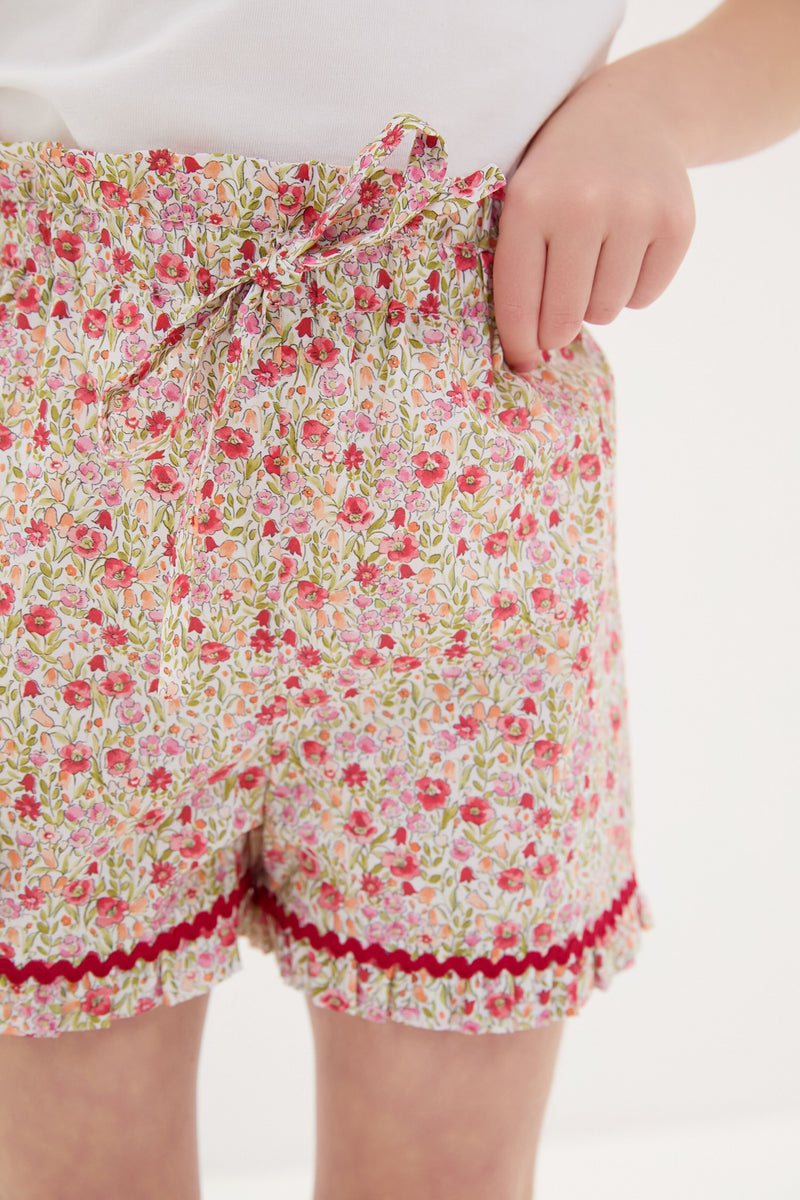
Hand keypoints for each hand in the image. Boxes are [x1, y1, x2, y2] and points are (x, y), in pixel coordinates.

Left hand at [492, 62, 696, 371]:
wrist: (635, 113)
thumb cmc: (562, 173)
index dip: (519, 343)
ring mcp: (635, 212)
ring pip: (607, 311)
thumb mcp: (525, 199)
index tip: (522, 363)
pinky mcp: (676, 223)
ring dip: (597, 303)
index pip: (519, 301)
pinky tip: (626, 252)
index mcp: (530, 202)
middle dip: (558, 330)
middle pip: (565, 317)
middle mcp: (583, 205)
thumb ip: (518, 267)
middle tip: (558, 320)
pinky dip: (632, 290)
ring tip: (594, 263)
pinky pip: (645, 298)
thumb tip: (527, 355)